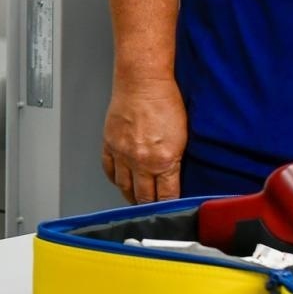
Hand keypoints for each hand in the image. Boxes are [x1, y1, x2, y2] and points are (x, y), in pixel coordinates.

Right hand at [102, 78, 186, 202]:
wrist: (142, 83)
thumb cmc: (166, 102)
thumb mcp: (183, 136)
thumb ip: (175, 160)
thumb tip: (172, 177)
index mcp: (163, 161)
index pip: (165, 196)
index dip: (168, 206)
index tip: (170, 210)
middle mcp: (140, 161)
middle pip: (143, 196)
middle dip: (149, 205)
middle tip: (153, 209)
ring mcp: (122, 154)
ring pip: (124, 186)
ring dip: (130, 196)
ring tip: (136, 200)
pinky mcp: (109, 144)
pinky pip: (108, 169)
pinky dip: (114, 178)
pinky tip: (120, 180)